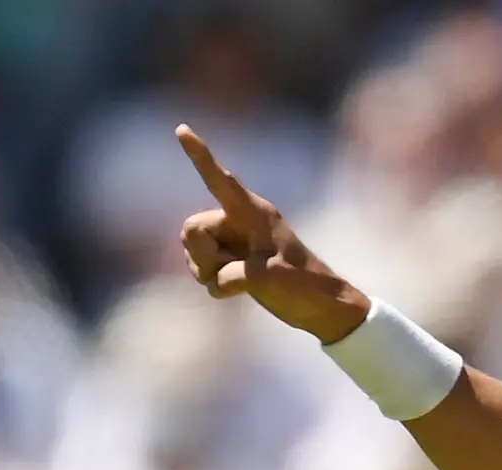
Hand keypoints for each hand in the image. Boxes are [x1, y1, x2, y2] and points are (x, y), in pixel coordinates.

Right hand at [177, 125, 367, 341]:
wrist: (319, 308)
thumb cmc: (305, 285)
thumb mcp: (271, 278)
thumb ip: (237, 274)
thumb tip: (216, 281)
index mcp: (253, 212)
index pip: (221, 180)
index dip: (200, 155)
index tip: (182, 129)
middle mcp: (237, 221)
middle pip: (192, 229)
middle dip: (203, 254)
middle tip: (233, 270)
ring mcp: (231, 242)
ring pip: (192, 249)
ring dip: (207, 270)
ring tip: (240, 281)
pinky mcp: (229, 262)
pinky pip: (199, 267)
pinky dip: (212, 281)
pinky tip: (234, 289)